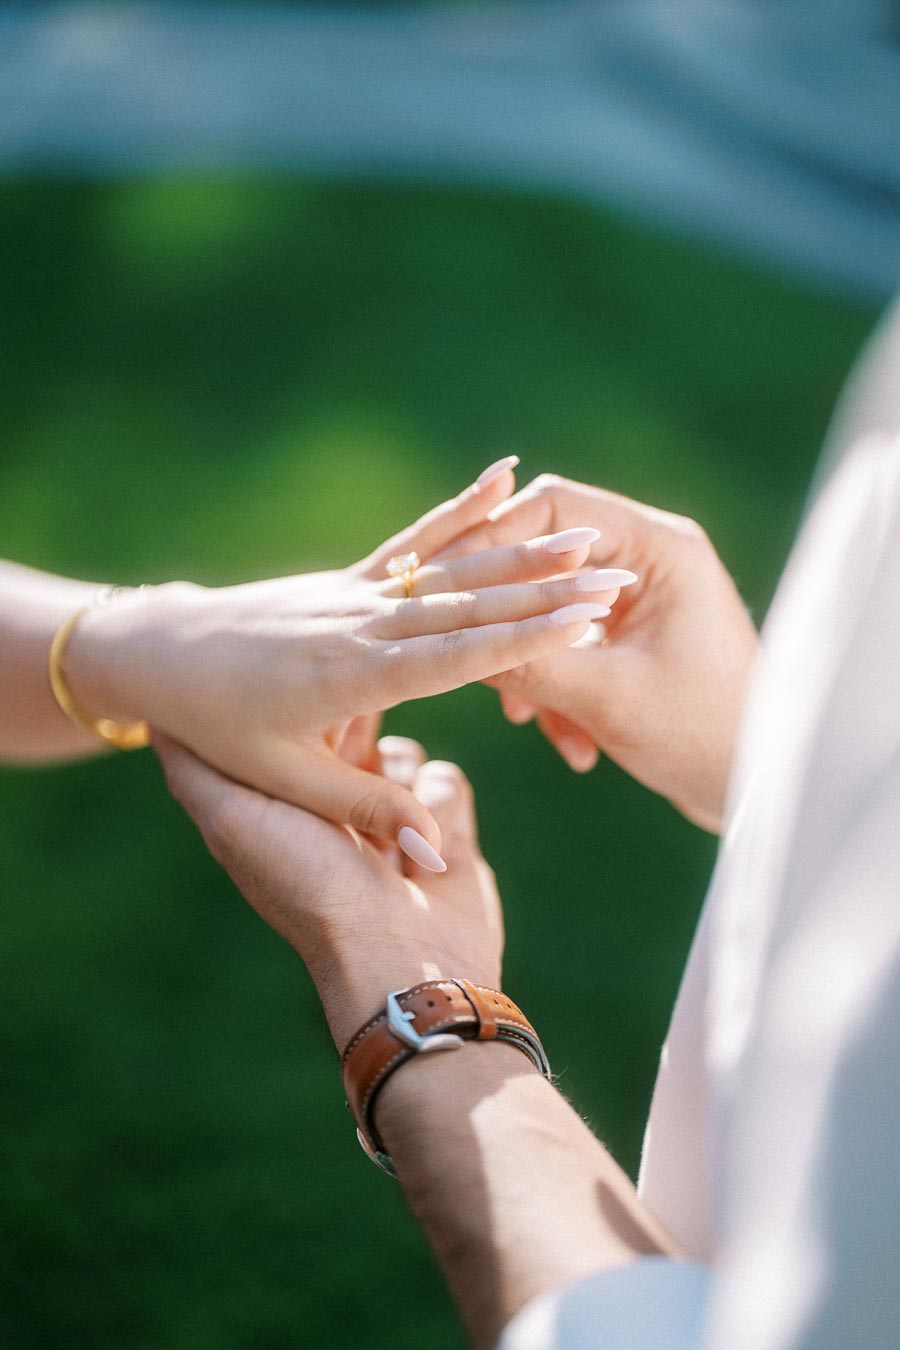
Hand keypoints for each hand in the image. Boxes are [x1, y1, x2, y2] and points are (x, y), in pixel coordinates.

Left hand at [65, 460, 611, 865]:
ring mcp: (358, 592)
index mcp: (354, 675)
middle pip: (471, 603)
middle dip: (548, 591)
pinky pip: (418, 538)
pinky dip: (464, 509)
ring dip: (524, 550)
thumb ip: (363, 811)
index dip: (526, 639)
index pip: (458, 655)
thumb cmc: (217, 724)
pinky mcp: (351, 576)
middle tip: (616, 575)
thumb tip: (432, 851)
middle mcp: (364, 623)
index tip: (586, 623)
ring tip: (583, 534)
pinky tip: (502, 476)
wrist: (162, 653)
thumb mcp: (281, 785)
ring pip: (455, 566)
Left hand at [155, 733, 502, 1051]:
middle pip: (349, 729)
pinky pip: (445, 781)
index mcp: (279, 807)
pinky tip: (426, 844)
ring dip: (402, 778)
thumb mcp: (230, 821)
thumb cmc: (308, 887)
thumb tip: (158, 720)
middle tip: (357, 750)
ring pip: (400, 751)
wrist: (400, 958)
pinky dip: (438, 804)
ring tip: (392, 823)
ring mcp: (389, 822)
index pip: (286, 729)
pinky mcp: (442, 831)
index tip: (305, 696)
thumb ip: (195, 770)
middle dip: (358, 732)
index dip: (297, 706)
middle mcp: (332, 812)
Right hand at [433, 474, 757, 830]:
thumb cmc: (704, 737)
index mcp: (660, 549)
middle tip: (459, 649)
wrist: (758, 790)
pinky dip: (558, 688)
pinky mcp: (631, 635)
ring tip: (531, 720)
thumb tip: (452, 639)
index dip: (490, 539)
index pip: (554, 508)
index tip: (441, 582)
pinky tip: (572, 742)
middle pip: (545, 556)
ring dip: (533, 664)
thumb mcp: (608, 699)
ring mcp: (640, 597)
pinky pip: (567, 642)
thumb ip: (530, 662)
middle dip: (507, 616)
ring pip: (547, 605)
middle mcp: (651, 558)